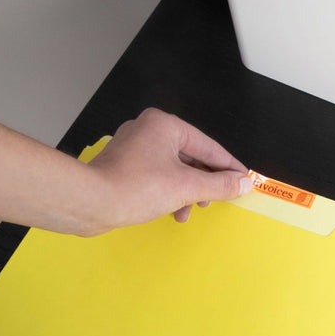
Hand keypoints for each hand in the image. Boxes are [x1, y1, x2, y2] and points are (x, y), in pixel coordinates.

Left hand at [84, 108, 251, 234]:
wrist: (91, 203)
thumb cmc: (133, 188)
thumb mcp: (188, 187)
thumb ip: (221, 185)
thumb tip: (243, 183)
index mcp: (165, 125)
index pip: (209, 147)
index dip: (229, 167)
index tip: (243, 180)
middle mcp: (148, 130)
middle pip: (192, 158)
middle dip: (205, 183)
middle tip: (217, 198)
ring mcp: (134, 147)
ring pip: (175, 169)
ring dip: (187, 192)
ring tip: (190, 210)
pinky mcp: (125, 165)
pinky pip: (158, 176)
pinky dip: (170, 193)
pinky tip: (173, 211)